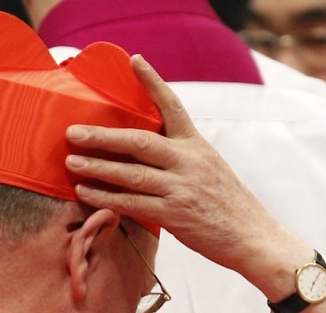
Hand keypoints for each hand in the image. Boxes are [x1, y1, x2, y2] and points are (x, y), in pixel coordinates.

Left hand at [65, 55, 303, 284]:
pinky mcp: (176, 215)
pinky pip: (133, 204)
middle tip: (73, 132)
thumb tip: (147, 154)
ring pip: (132, 173)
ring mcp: (182, 189)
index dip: (153, 84)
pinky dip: (107, 198)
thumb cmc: (231, 207)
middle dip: (103, 136)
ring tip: (72, 162)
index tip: (134, 61)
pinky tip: (87, 194)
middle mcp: (189, 162)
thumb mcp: (213, 171)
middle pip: (139, 141)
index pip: (174, 108)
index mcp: (198, 147)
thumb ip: (184, 159)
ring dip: (98, 167)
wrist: (253, 237)